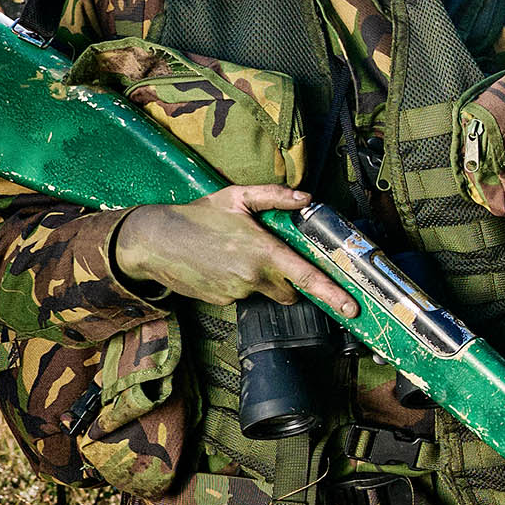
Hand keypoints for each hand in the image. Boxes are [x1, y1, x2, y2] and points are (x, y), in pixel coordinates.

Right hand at [114, 185, 351, 313]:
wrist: (154, 241)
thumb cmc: (197, 216)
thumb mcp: (237, 197)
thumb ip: (275, 197)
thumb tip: (306, 198)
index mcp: (263, 252)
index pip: (306, 277)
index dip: (332, 294)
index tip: (351, 307)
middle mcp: (253, 277)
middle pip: (289, 291)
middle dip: (289, 281)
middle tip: (270, 257)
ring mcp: (236, 293)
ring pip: (263, 292)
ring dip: (260, 279)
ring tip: (235, 254)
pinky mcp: (222, 302)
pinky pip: (241, 295)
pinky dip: (239, 283)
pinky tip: (221, 265)